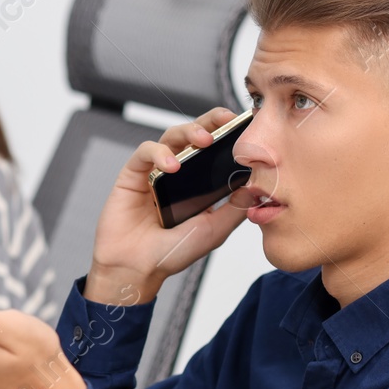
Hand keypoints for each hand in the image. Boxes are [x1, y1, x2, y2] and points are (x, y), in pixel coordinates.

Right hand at [84, 107, 249, 304]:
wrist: (137, 269)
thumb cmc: (172, 253)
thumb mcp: (214, 231)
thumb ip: (234, 208)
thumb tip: (256, 185)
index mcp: (198, 184)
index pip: (214, 150)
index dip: (228, 135)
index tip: (245, 126)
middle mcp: (177, 173)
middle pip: (194, 134)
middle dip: (211, 121)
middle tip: (226, 119)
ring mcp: (154, 172)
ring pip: (171, 136)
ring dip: (188, 131)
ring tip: (203, 140)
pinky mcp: (133, 174)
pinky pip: (145, 152)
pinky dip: (159, 153)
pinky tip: (171, 166)